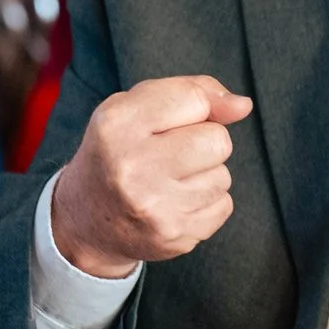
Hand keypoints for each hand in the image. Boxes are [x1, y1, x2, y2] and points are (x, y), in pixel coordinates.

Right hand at [51, 75, 252, 278]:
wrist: (85, 221)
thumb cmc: (119, 151)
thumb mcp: (135, 108)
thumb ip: (191, 92)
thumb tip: (242, 105)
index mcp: (116, 124)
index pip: (194, 98)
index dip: (195, 107)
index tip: (173, 120)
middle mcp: (131, 167)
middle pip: (218, 140)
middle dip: (204, 143)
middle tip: (170, 154)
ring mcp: (154, 207)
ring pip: (223, 176)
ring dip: (205, 175)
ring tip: (167, 181)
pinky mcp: (174, 236)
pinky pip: (223, 205)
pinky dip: (206, 202)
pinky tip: (174, 203)